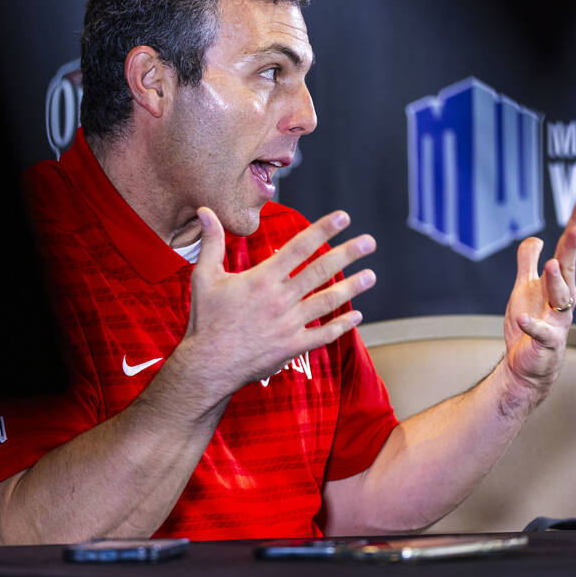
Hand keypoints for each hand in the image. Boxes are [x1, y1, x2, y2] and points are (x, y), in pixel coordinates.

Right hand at [182, 208, 375, 396]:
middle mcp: (280, 299)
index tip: (343, 217)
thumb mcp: (204, 276)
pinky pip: (322, 335)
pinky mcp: (291, 347)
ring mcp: (289, 324)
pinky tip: (356, 316)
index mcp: (262, 278)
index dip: (323, 230)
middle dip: (348, 254)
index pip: (299, 247)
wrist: (208, 366)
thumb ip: (210, 242)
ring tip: (371, 275)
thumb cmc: (205, 320)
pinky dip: (341, 326)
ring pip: (327, 301)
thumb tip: (204, 211)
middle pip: (320, 271)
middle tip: (369, 242)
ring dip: (352, 287)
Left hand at [503, 196, 575, 395]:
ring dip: (557, 282)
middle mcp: (561, 301)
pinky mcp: (545, 344)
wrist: (525, 366)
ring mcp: (556, 322)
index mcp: (557, 284)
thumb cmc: (529, 326)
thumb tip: (535, 239)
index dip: (574, 224)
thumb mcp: (524, 287)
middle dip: (573, 249)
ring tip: (551, 266)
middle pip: (569, 269)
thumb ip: (528, 262)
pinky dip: (533, 325)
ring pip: (561, 299)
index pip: (567, 250)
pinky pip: (541, 333)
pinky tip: (524, 318)